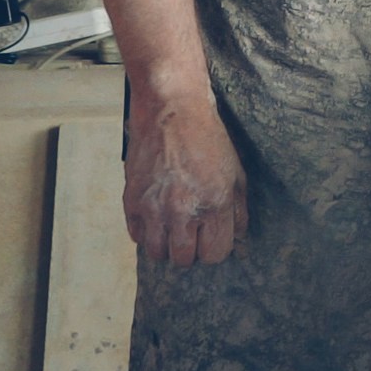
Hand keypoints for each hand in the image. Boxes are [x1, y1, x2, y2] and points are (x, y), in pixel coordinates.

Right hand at [126, 90, 246, 266]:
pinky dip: (146, 232)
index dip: (215, 248)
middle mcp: (183, 211)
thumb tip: (238, 239)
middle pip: (184, 259)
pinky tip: (156, 216)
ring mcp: (154, 208)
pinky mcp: (132, 201)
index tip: (212, 237)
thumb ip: (238, 211)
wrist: (171, 111)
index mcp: (214, 205)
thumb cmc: (208, 140)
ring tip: (172, 227)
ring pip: (157, 253)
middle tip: (191, 233)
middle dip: (190, 250)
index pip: (214, 254)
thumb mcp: (236, 173)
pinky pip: (137, 236)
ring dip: (166, 245)